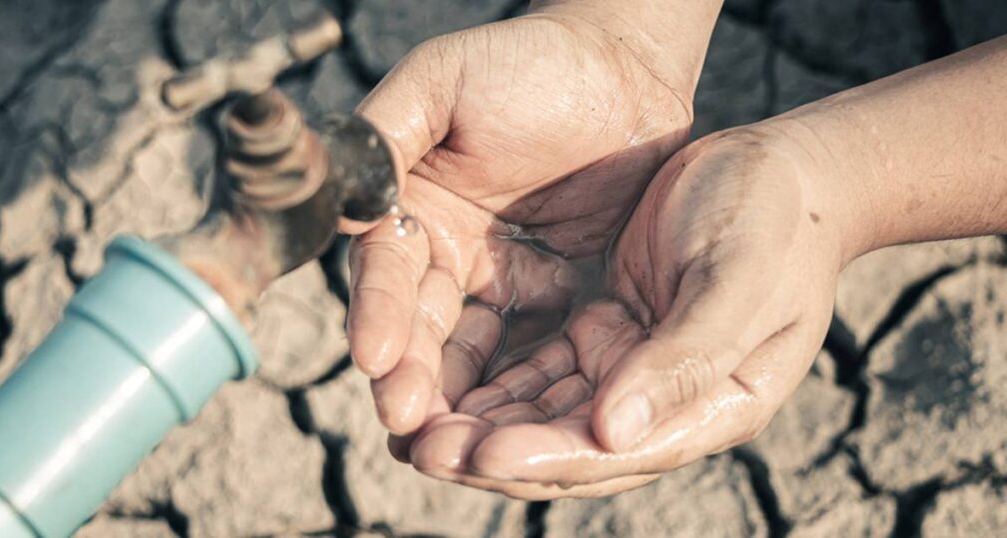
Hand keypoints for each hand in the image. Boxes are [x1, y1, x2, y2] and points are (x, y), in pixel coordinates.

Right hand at [347, 5, 718, 434]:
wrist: (623, 68)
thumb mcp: (442, 83)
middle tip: (408, 425)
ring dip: (458, 401)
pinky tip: (512, 429)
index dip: (377, 315)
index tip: (376, 356)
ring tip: (451, 448)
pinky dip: (521, 392)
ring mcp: (501, 283)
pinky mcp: (557, 300)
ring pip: (472, 355)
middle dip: (411, 377)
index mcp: (409, 211)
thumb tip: (336, 203)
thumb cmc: (528, 63)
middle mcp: (446, 257)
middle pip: (420, 330)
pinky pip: (536, 353)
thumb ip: (385, 135)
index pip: (384, 274)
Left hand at [406, 124, 850, 497]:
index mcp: (711, 406)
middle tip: (420, 448)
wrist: (781, 171)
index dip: (545, 457)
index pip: (617, 453)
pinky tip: (441, 384)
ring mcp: (632, 371)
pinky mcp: (606, 332)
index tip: (479, 450)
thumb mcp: (738, 282)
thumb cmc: (773, 220)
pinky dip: (495, 382)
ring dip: (483, 425)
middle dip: (493, 452)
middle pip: (569, 448)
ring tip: (412, 426)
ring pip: (545, 415)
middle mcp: (665, 403)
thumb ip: (683, 359)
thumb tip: (612, 432)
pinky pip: (541, 370)